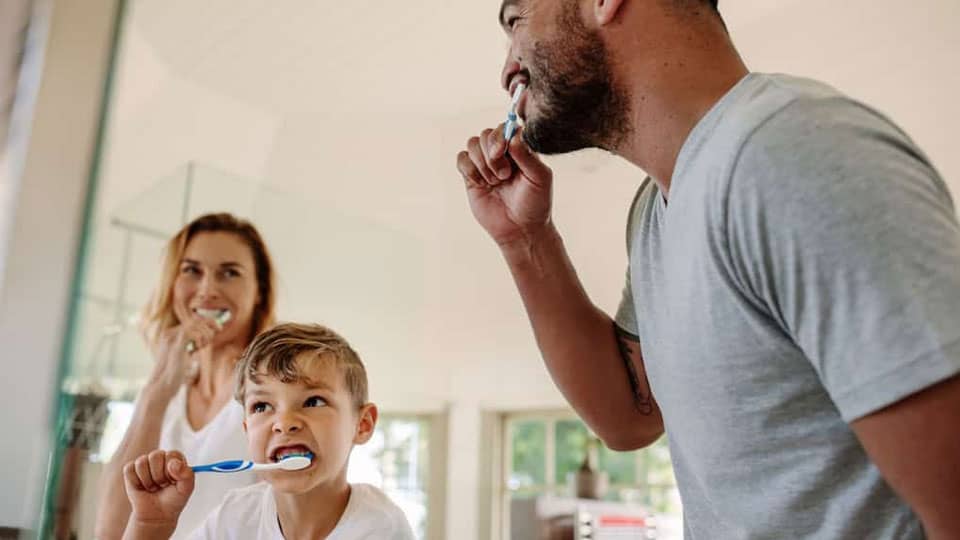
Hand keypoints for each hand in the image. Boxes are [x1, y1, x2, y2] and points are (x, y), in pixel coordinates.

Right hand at [123, 450, 194, 528]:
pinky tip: (142, 488)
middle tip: (162, 485)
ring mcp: (145, 463)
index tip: (173, 481)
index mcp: (175, 458)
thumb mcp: (186, 488)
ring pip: (141, 462)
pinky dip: (136, 482)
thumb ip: (186, 474)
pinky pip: (129, 470)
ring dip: (148, 481)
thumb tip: (174, 463)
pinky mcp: (131, 470)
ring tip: (153, 487)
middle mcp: (160, 457)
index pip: (172, 454)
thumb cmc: (174, 499)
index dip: (171, 470)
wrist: (157, 515)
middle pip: (155, 455)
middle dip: (159, 476)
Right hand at [146, 316, 220, 399]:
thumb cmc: (176, 372)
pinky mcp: (175, 345)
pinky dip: (200, 339)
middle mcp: (170, 333)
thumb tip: (210, 333)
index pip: (192, 320)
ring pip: (194, 325)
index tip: (218, 328)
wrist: (164, 385)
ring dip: (205, 334)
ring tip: (203, 346)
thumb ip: (195, 342)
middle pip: (194, 320)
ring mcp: (171, 338)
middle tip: (218, 331)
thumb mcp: (187, 353)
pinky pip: (191, 333)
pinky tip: (198, 348)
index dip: (207, 322)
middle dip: (209, 325)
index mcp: (171, 334)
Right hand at [456, 124, 553, 247]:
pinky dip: (469, 169)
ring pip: (472, 143)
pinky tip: (481, 184)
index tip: (502, 152)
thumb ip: (528, 156)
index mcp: (520, 148)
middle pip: (486, 133)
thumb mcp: (539, 178)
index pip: (507, 126)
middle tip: (503, 176)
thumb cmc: (535, 204)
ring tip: (495, 182)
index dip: (501, 135)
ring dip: (481, 163)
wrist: (520, 229)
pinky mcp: (471, 176)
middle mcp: (502, 152)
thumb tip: (513, 137)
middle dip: (491, 154)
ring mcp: (485, 163)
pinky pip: (461, 159)